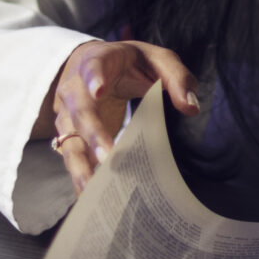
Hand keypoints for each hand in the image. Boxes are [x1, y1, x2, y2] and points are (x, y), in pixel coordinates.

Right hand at [40, 40, 201, 194]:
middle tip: (108, 157)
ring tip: (92, 189)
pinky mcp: (70, 137)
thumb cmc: (129, 63)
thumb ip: (176, 78)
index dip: (94, 78)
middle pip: (79, 111)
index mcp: (97, 62)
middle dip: (92, 134)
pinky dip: (79, 178)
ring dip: (79, 165)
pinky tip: (89, 198)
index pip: (93, 67)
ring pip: (68, 140)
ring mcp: (67, 115)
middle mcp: (74, 89)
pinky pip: (72, 158)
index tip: (98, 91)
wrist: (94, 64)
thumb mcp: (157, 59)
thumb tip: (191, 108)